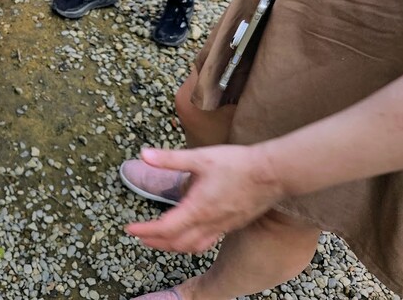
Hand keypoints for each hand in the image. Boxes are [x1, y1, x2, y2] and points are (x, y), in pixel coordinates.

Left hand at [124, 145, 284, 252]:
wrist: (273, 173)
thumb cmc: (238, 164)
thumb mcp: (200, 157)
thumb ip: (170, 158)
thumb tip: (144, 155)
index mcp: (198, 208)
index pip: (165, 227)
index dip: (145, 231)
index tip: (129, 230)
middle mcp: (210, 222)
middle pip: (176, 243)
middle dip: (155, 242)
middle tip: (139, 236)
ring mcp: (222, 226)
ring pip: (192, 246)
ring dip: (172, 246)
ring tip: (158, 240)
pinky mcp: (232, 224)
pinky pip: (207, 242)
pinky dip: (190, 244)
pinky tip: (188, 235)